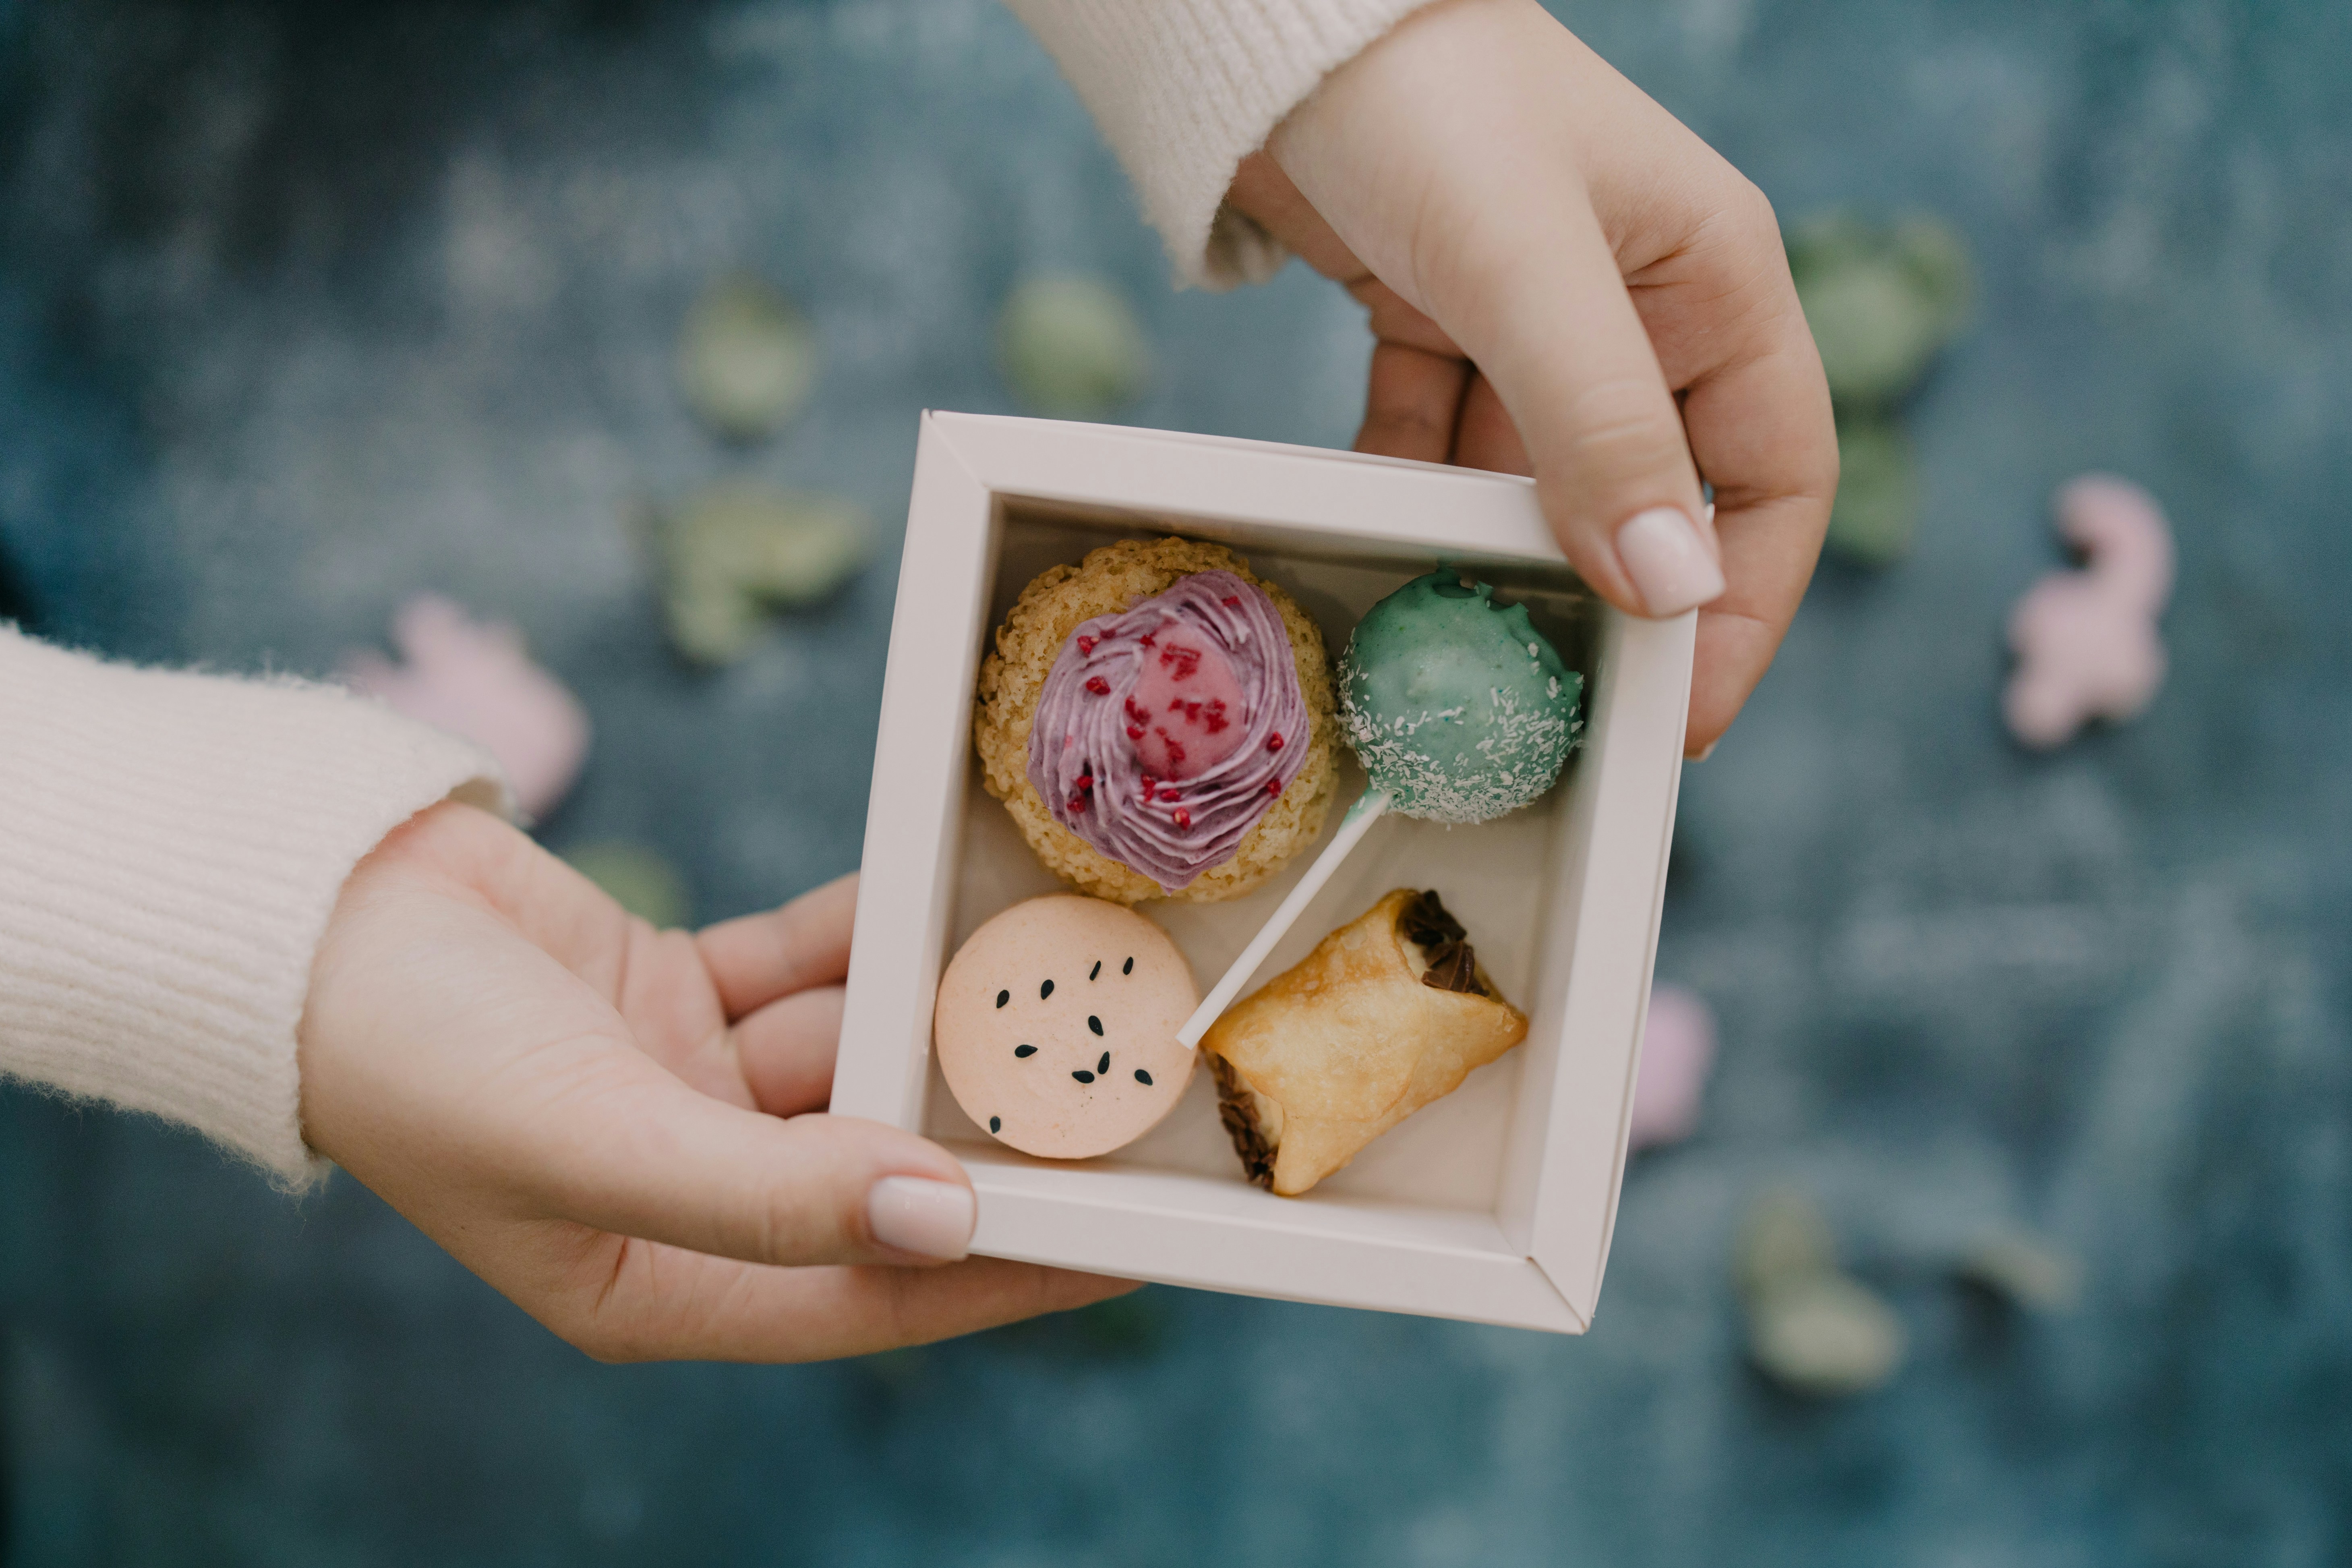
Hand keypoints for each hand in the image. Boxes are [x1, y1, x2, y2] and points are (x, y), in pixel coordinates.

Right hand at [298, 801, 1131, 1360]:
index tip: (1128, 1238)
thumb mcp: (593, 1143)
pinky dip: (857, 937)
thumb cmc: (415, 1056)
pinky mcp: (678, 991)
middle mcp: (687, 1194)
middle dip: (975, 1123)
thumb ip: (771, 1197)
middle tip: (1111, 1070)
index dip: (1007, 1272)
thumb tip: (939, 1222)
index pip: (873, 1291)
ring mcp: (686, 1088)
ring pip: (849, 1057)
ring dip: (921, 1012)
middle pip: (876, 1170)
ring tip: (1034, 962)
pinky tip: (929, 900)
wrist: (297, 915)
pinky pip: (803, 966)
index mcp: (660, 1283)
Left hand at [1229, 0, 1836, 755]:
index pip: (1776, 478)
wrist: (1282, 26)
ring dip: (1498, 555)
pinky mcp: (1441, 322)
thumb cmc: (1431, 103)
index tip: (1680, 715)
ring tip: (1454, 640)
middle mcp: (1640, 310)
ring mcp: (1537, 323)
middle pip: (1656, 497)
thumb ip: (1602, 426)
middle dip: (1613, 599)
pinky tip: (1379, 532)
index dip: (1742, 604)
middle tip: (1561, 708)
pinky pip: (1441, 444)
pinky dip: (1414, 493)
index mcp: (1712, 283)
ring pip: (1538, 483)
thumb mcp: (1529, 270)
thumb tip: (1669, 587)